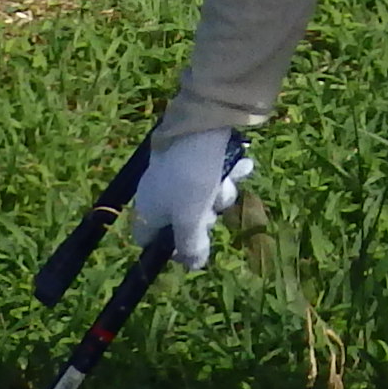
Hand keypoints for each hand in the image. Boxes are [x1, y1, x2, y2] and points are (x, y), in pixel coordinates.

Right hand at [131, 127, 248, 270]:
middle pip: (184, 219)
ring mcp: (179, 171)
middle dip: (205, 216)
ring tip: (227, 179)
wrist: (204, 122)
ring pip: (205, 196)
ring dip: (222, 192)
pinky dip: (228, 171)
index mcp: (148, 208)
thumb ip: (191, 245)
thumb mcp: (191, 218)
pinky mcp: (198, 154)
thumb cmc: (191, 176)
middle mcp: (160, 190)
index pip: (149, 240)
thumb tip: (194, 266)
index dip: (170, 247)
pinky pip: (215, 172)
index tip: (192, 247)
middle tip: (212, 208)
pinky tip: (239, 164)